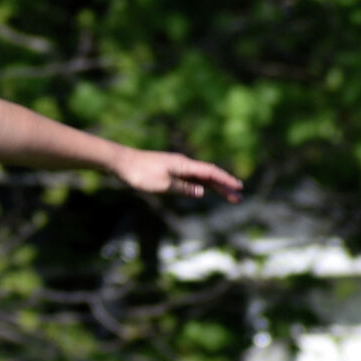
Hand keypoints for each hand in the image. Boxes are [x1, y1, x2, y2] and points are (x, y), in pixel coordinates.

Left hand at [115, 150, 242, 201]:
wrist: (122, 162)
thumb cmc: (140, 173)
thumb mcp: (162, 184)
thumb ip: (183, 189)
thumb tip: (201, 193)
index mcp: (184, 165)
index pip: (210, 172)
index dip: (225, 180)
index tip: (239, 187)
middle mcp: (183, 164)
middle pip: (208, 176)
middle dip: (224, 186)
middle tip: (238, 197)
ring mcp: (176, 167)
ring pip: (200, 178)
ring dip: (214, 186)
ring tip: (227, 195)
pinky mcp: (169, 171)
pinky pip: (190, 178)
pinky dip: (200, 185)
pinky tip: (204, 190)